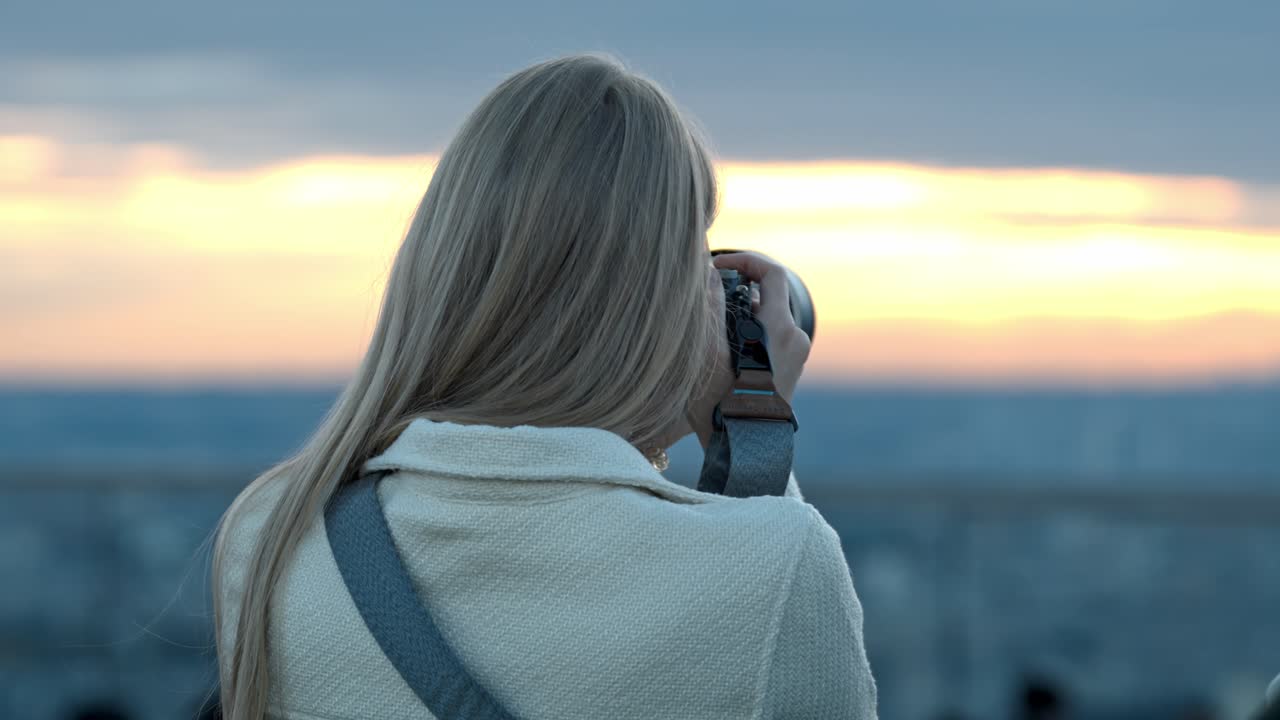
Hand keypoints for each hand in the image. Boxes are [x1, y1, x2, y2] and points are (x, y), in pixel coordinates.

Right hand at [677, 251, 811, 449]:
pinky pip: (768, 334)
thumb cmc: (722, 406)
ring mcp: (794, 355)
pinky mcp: (787, 368)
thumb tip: (709, 272)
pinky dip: (746, 327)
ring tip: (709, 320)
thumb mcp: (707, 352)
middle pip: (770, 293)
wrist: (745, 453)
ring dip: (739, 308)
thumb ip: (709, 306)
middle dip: (737, 285)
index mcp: (781, 330)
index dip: (744, 259)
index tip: (716, 265)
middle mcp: (795, 339)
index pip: (771, 273)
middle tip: (708, 290)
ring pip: (767, 315)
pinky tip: (721, 344)